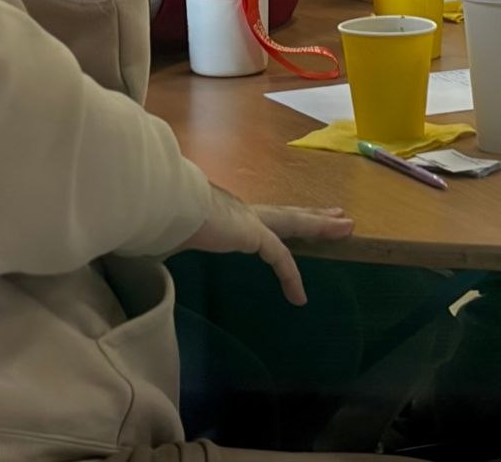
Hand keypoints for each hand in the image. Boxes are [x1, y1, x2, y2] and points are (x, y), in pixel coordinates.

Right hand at [175, 184, 353, 305]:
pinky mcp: (252, 232)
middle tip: (339, 215)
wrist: (162, 202)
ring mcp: (248, 218)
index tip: (295, 215)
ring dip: (321, 225)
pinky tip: (299, 298)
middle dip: (314, 215)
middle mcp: (241, 210)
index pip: (261, 216)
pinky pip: (279, 258)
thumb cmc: (162, 217)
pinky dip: (290, 277)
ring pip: (295, 222)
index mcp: (225, 212)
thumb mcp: (172, 233)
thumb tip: (154, 247)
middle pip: (288, 213)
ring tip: (347, 227)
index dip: (280, 216)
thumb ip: (174, 239)